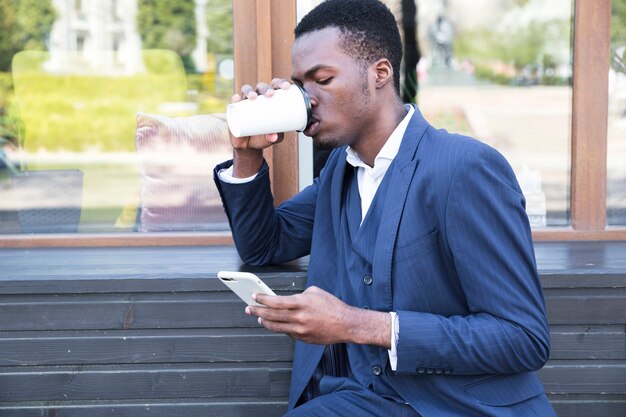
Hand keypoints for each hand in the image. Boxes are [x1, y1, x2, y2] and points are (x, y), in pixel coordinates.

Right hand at [230, 78, 291, 176]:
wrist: (250, 146)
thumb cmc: (265, 136)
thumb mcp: (273, 138)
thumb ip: (276, 136)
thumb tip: (274, 136)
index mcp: (269, 98)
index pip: (275, 86)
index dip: (280, 82)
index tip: (287, 87)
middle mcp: (257, 97)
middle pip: (261, 86)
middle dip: (266, 88)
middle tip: (271, 94)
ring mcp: (245, 102)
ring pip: (246, 90)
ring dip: (249, 91)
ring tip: (253, 97)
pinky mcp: (235, 110)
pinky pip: (234, 102)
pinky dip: (234, 99)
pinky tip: (236, 98)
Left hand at [246, 286, 390, 347]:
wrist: (346, 324)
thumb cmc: (333, 306)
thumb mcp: (315, 292)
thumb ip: (299, 295)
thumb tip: (288, 300)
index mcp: (301, 303)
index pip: (276, 301)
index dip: (262, 299)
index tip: (254, 296)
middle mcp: (299, 318)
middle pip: (272, 315)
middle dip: (257, 311)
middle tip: (248, 308)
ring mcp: (300, 330)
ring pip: (276, 327)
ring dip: (265, 321)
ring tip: (258, 317)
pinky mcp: (303, 339)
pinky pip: (287, 333)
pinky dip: (280, 328)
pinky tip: (276, 324)